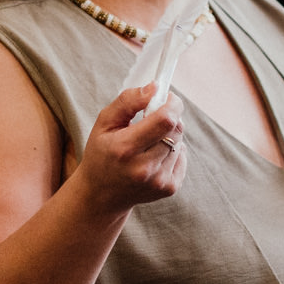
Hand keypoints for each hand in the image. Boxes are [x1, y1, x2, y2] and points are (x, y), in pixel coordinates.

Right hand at [77, 83, 187, 214]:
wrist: (101, 195)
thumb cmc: (101, 153)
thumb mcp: (104, 122)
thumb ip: (128, 101)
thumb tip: (155, 88)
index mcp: (125, 148)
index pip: (165, 120)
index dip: (172, 104)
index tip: (167, 98)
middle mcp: (144, 168)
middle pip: (176, 130)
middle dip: (169, 117)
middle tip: (154, 118)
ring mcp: (158, 181)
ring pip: (180, 142)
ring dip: (169, 136)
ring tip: (148, 142)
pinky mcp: (169, 188)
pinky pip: (182, 157)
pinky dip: (173, 151)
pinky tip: (154, 157)